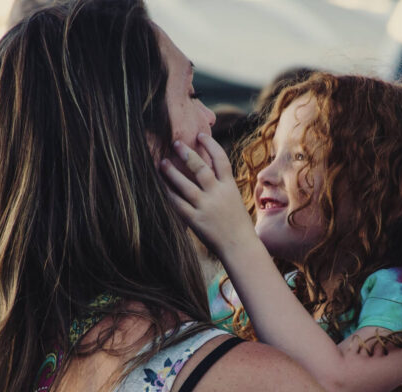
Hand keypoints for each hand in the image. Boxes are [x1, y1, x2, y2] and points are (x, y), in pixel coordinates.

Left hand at [160, 133, 258, 258]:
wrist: (240, 247)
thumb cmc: (237, 223)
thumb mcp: (234, 199)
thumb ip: (222, 185)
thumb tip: (209, 168)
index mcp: (230, 187)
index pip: (221, 160)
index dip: (210, 145)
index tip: (200, 134)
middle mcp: (218, 194)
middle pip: (201, 168)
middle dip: (187, 154)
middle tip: (175, 142)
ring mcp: (206, 207)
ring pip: (186, 185)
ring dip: (172, 172)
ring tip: (162, 162)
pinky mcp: (196, 221)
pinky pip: (179, 205)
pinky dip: (169, 194)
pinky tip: (161, 186)